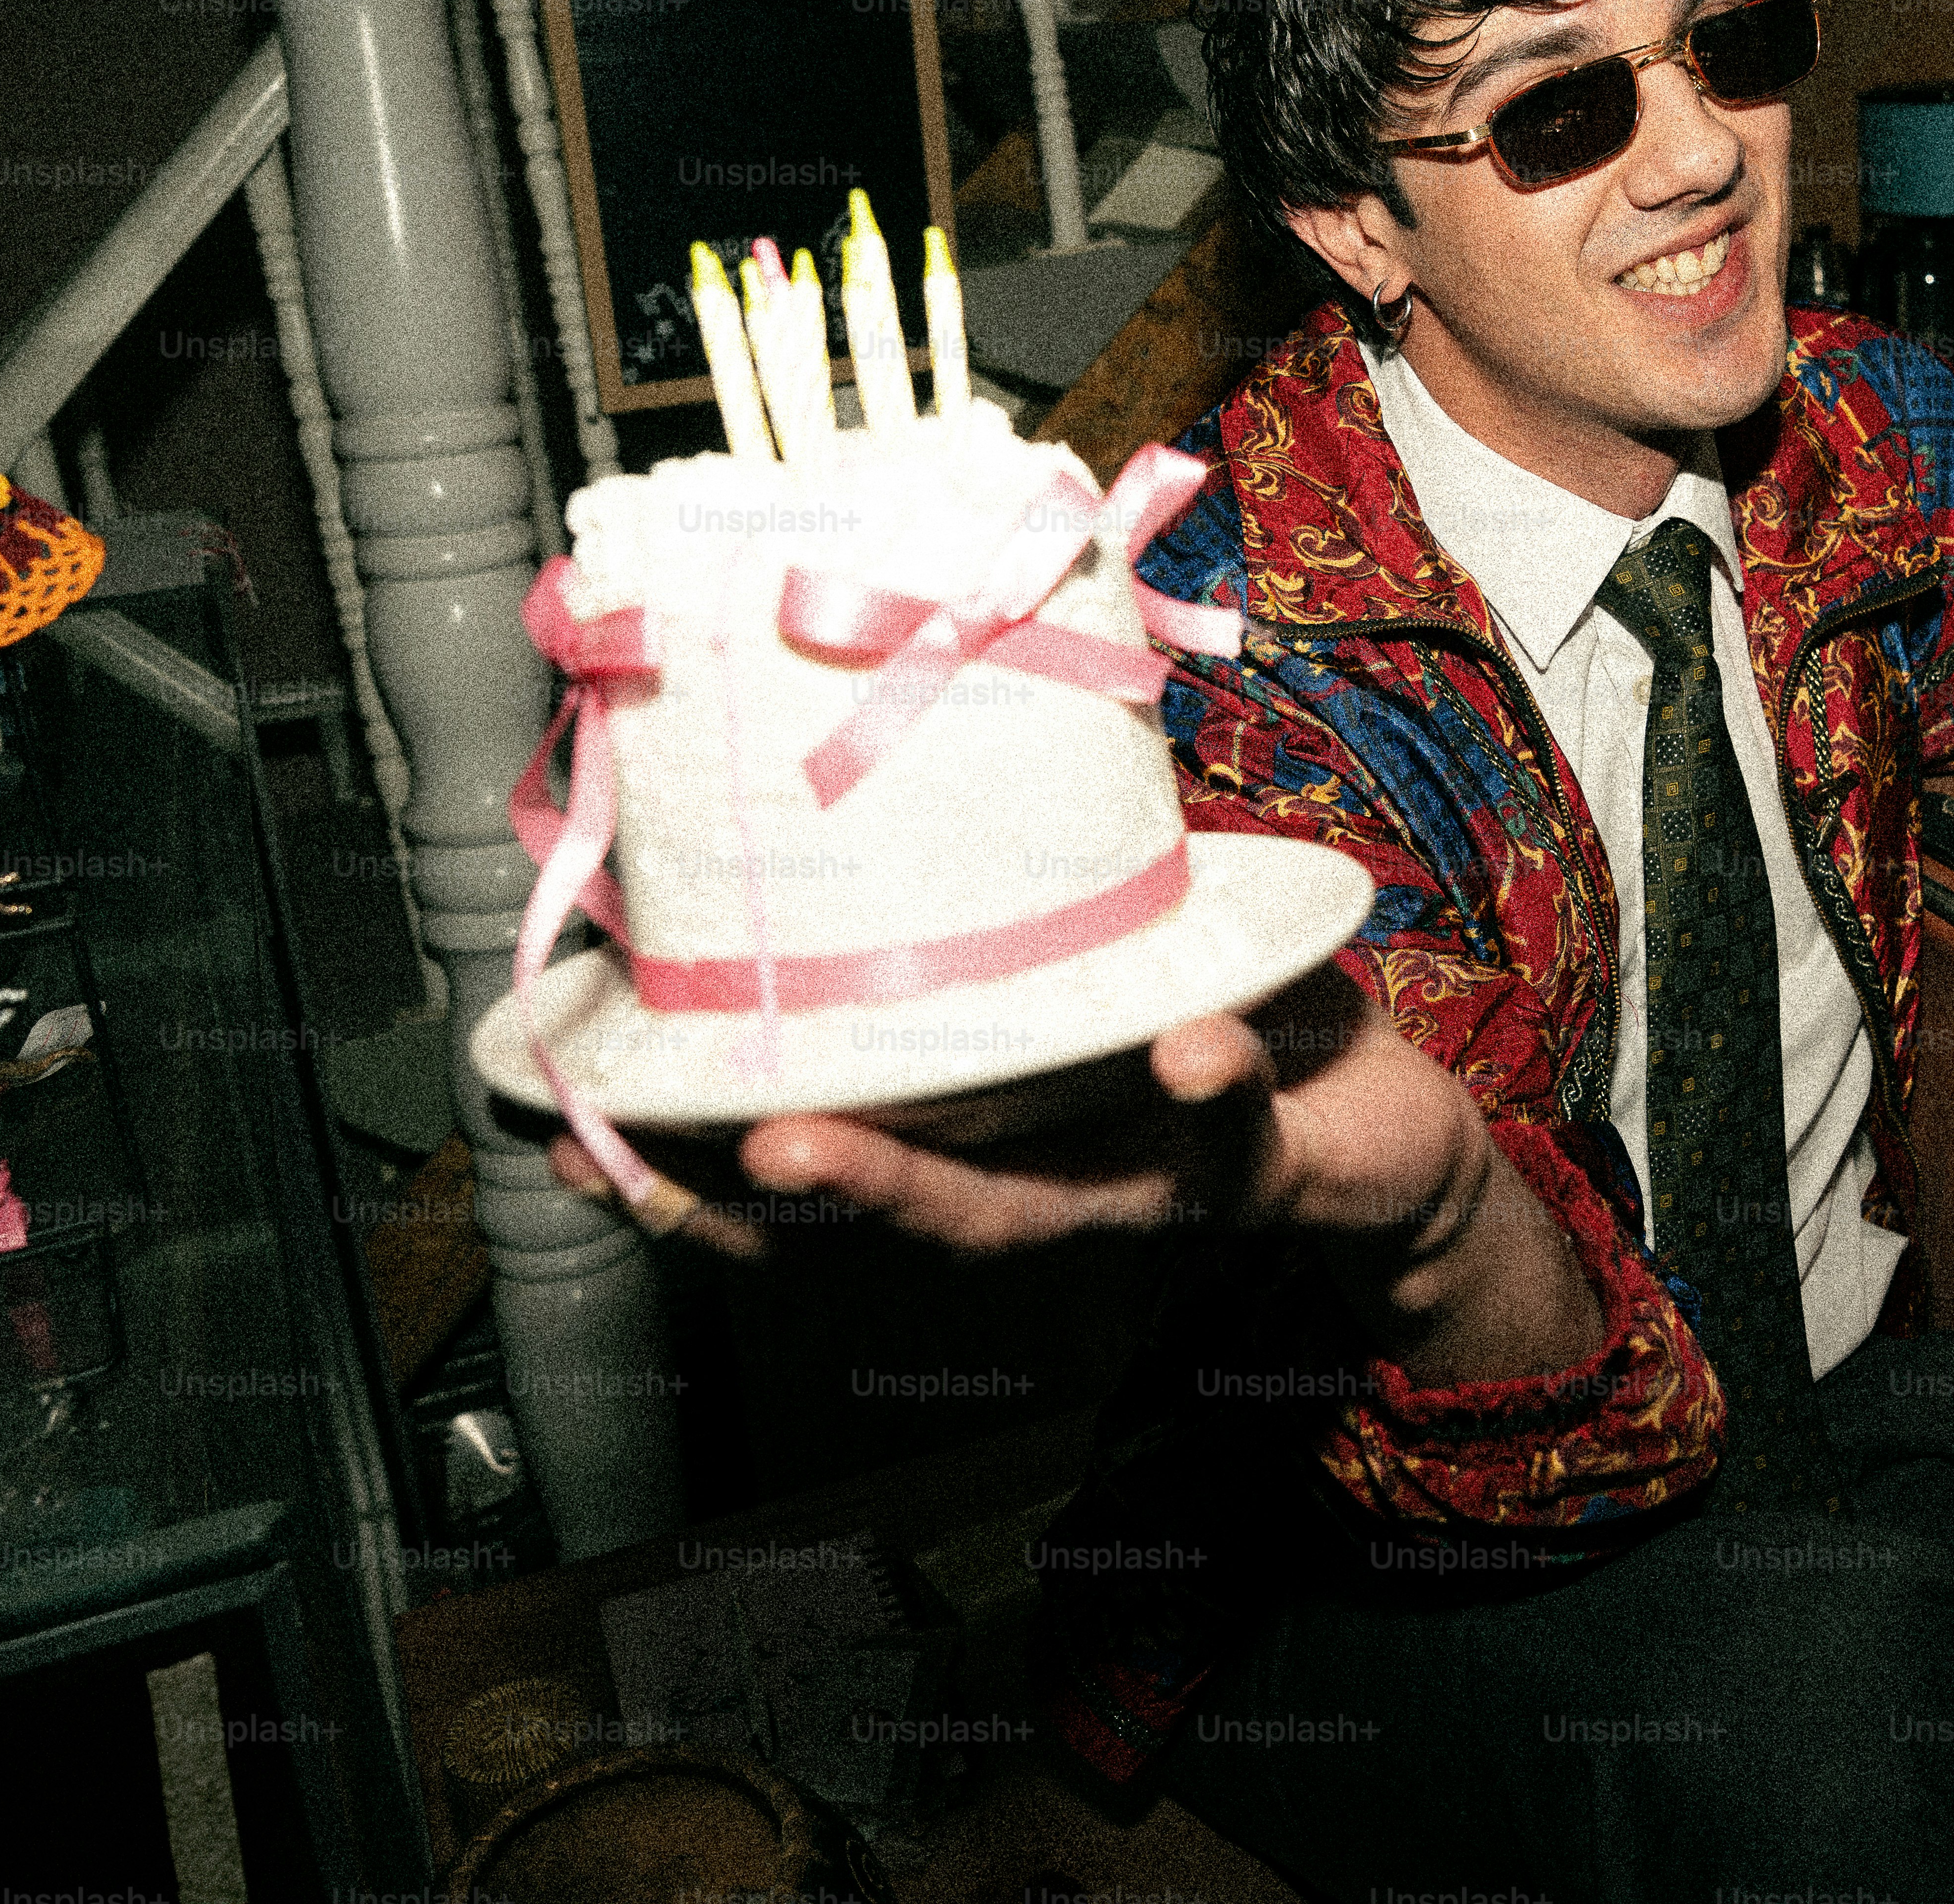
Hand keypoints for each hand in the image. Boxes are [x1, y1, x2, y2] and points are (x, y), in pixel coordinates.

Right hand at [550, 966, 1600, 1379]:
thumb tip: (877, 749)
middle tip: (640, 1156)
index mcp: (980, 1126)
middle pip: (874, 1199)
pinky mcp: (1264, 1168)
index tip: (558, 1132)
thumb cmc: (1220, 1022)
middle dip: (756, 1182)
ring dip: (910, 1183)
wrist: (1395, 1126)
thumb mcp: (1092, 959)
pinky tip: (1180, 1048)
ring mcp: (1143, 1185)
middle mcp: (1036, 1177)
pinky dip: (1207, 1088)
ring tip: (811, 1144)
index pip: (813, 1156)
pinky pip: (1233, 1131)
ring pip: (1014, 1205)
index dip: (683, 1162)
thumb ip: (1002, 901)